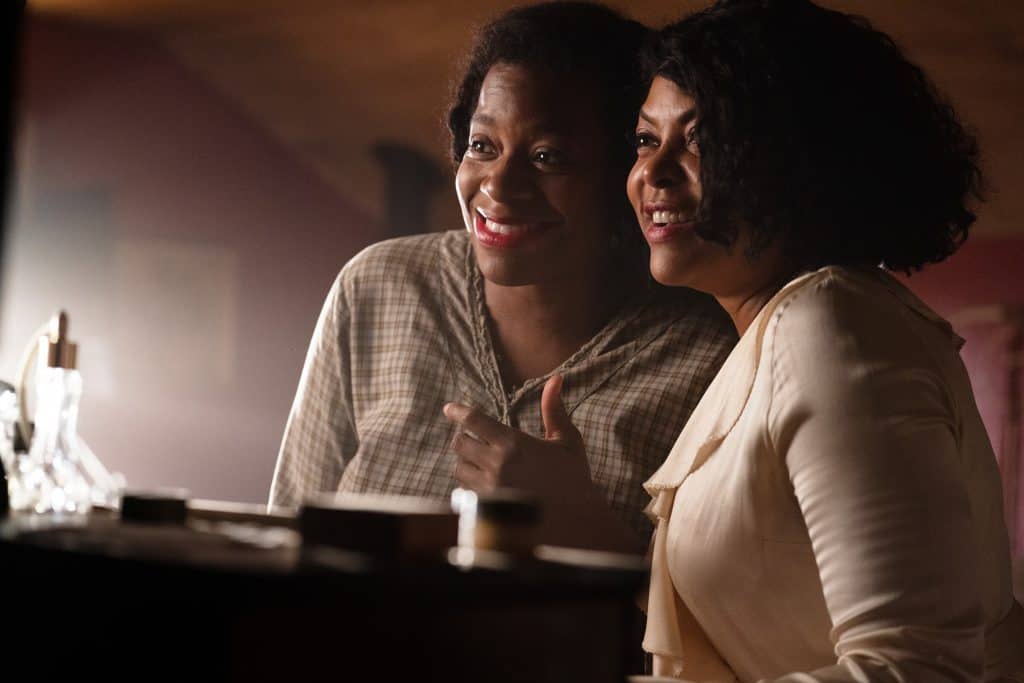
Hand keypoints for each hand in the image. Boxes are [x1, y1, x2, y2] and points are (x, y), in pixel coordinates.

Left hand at [442, 374, 591, 501]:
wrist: (577, 521)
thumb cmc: (573, 478)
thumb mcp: (566, 440)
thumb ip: (553, 409)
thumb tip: (556, 378)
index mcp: (513, 443)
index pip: (474, 420)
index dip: (458, 411)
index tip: (449, 408)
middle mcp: (497, 464)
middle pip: (460, 443)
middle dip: (463, 437)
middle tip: (472, 438)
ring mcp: (490, 488)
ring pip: (459, 469)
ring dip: (465, 462)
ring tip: (480, 463)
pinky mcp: (487, 509)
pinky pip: (464, 492)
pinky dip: (469, 485)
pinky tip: (483, 485)